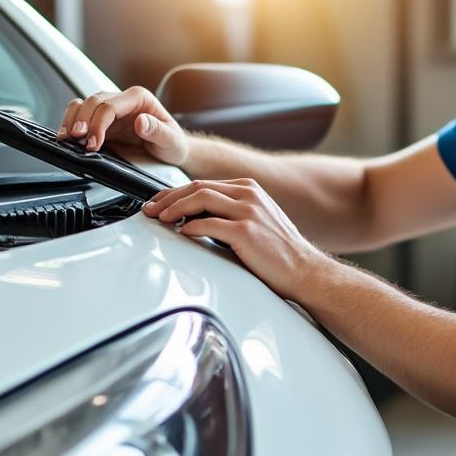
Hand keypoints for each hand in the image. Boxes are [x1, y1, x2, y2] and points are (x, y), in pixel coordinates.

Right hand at [58, 86, 189, 164]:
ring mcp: (110, 111)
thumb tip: (141, 122)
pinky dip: (71, 125)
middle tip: (77, 141)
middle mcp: (122, 100)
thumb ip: (158, 131)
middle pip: (93, 102)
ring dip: (72, 120)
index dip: (98, 123)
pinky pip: (81, 117)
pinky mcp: (102, 123)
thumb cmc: (173, 143)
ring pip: (83, 105)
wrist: (171, 152)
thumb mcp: (172, 140)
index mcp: (139, 98)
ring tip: (67, 138)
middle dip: (82, 121)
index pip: (110, 105)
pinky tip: (68, 138)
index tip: (94, 143)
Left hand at [143, 179, 332, 302]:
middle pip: (197, 186)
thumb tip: (194, 218)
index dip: (175, 193)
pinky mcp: (245, 231)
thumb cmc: (279, 253)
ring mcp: (248, 211)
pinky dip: (189, 227)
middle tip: (150, 210)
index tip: (159, 203)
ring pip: (199, 198)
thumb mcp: (255, 222)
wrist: (305, 271)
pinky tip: (181, 233)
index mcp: (250, 189)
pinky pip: (207, 224)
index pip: (203, 183)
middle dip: (168, 198)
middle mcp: (249, 194)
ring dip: (174, 208)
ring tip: (160, 219)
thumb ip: (230, 214)